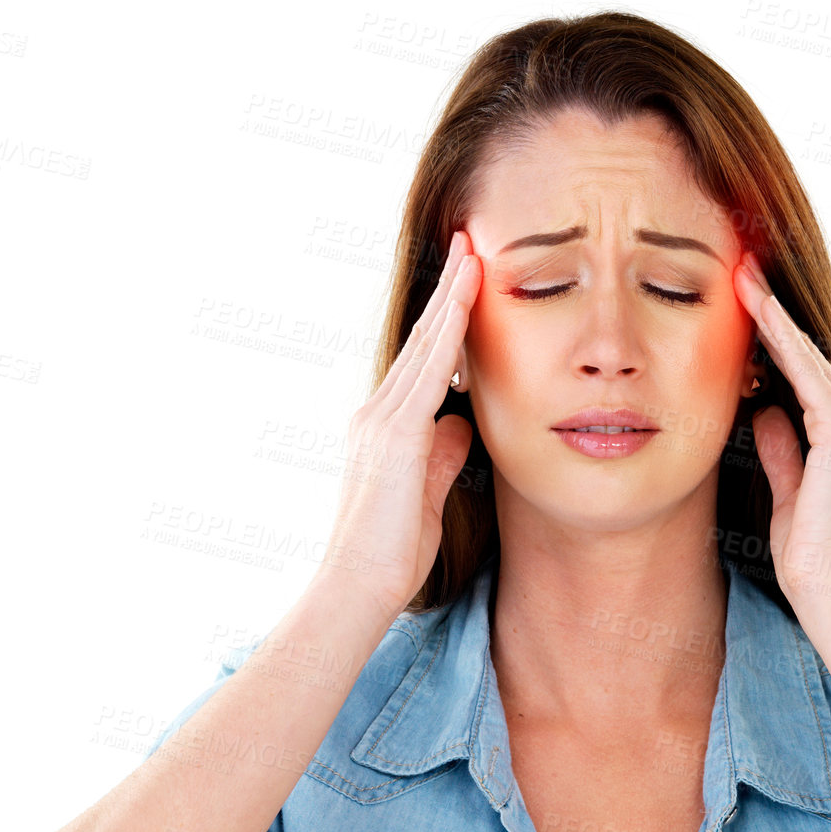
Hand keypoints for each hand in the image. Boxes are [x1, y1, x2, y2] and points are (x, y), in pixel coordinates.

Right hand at [310, 229, 478, 622]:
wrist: (358, 587)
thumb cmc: (393, 553)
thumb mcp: (429, 494)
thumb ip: (444, 455)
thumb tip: (462, 424)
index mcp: (385, 428)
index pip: (424, 362)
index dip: (446, 320)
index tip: (468, 281)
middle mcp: (377, 413)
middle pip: (421, 341)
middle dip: (448, 291)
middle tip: (468, 244)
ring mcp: (381, 421)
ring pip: (424, 346)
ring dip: (450, 297)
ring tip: (472, 253)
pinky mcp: (394, 436)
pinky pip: (427, 372)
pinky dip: (447, 333)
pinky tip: (465, 302)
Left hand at [734, 251, 830, 614]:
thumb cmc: (808, 555)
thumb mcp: (786, 490)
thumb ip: (781, 449)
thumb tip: (766, 413)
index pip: (804, 376)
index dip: (774, 339)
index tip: (744, 305)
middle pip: (807, 357)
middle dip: (772, 315)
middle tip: (741, 272)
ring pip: (807, 360)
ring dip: (773, 318)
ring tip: (743, 280)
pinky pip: (808, 378)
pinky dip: (784, 344)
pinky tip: (761, 315)